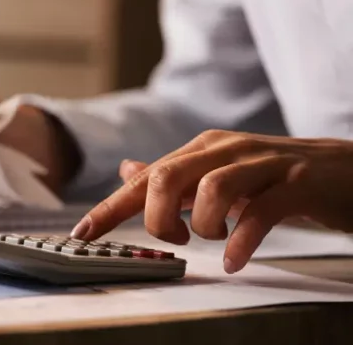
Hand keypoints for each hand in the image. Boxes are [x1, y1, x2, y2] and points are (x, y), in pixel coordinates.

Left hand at [70, 130, 352, 272]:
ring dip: (204, 226)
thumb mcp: (218, 172)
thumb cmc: (276, 177)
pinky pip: (260, 212)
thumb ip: (174, 175)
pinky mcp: (296, 183)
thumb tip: (127, 171)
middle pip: (169, 175)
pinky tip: (234, 259)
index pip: (146, 177)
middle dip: (156, 216)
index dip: (110, 207)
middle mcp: (226, 149)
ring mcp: (263, 163)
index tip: (82, 234)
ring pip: (212, 189)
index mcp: (202, 149)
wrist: (347, 170)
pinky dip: (241, 241)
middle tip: (172, 239)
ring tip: (211, 242)